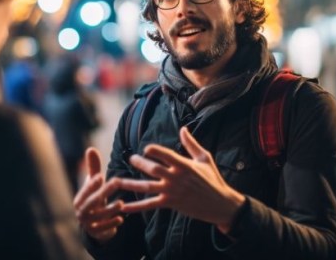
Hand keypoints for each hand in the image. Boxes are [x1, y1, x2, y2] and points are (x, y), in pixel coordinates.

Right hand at [72, 147, 123, 242]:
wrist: (92, 223)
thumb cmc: (94, 197)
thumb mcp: (93, 184)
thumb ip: (93, 168)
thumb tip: (91, 148)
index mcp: (80, 199)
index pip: (85, 191)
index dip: (92, 184)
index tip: (101, 176)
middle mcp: (81, 212)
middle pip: (92, 202)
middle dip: (103, 193)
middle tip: (116, 182)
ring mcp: (88, 224)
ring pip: (98, 217)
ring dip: (110, 210)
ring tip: (121, 203)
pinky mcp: (96, 233)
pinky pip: (103, 230)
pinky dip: (111, 224)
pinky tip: (121, 219)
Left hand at [114, 127, 244, 233]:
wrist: (220, 204)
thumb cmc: (213, 179)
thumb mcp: (205, 158)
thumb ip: (191, 144)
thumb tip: (183, 128)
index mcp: (184, 165)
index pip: (166, 155)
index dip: (154, 151)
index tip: (146, 149)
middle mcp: (176, 178)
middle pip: (153, 169)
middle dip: (140, 163)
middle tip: (131, 159)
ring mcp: (172, 192)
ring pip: (147, 187)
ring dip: (130, 183)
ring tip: (116, 180)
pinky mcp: (170, 204)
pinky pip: (150, 205)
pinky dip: (136, 206)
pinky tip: (124, 206)